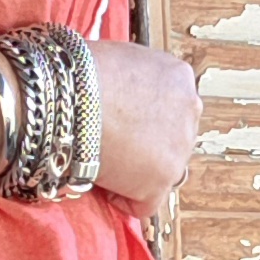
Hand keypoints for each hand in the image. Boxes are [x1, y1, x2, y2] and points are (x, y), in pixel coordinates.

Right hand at [88, 40, 201, 220]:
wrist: (70, 97)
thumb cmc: (79, 73)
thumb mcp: (117, 56)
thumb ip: (130, 73)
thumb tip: (116, 87)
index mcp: (178, 76)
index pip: (170, 104)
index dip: (141, 116)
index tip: (119, 119)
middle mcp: (189, 110)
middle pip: (171, 137)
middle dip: (144, 144)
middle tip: (111, 142)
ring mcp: (179, 148)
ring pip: (161, 170)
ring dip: (135, 171)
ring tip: (101, 161)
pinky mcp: (161, 181)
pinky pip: (145, 203)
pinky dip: (123, 199)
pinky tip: (101, 182)